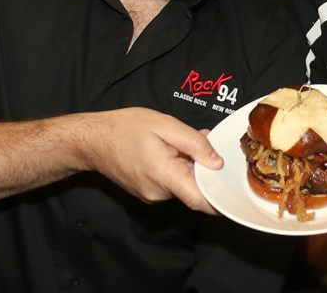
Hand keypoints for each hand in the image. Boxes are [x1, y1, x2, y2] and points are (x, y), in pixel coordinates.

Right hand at [81, 107, 223, 213]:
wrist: (91, 140)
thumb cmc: (124, 128)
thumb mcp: (165, 125)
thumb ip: (194, 143)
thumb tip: (216, 162)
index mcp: (164, 175)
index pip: (200, 199)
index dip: (220, 200)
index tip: (235, 195)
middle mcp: (157, 192)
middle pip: (193, 188)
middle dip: (203, 168)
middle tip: (203, 141)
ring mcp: (150, 195)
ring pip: (182, 184)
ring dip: (188, 165)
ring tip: (181, 140)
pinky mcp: (146, 192)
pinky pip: (170, 182)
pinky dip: (176, 168)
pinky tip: (170, 148)